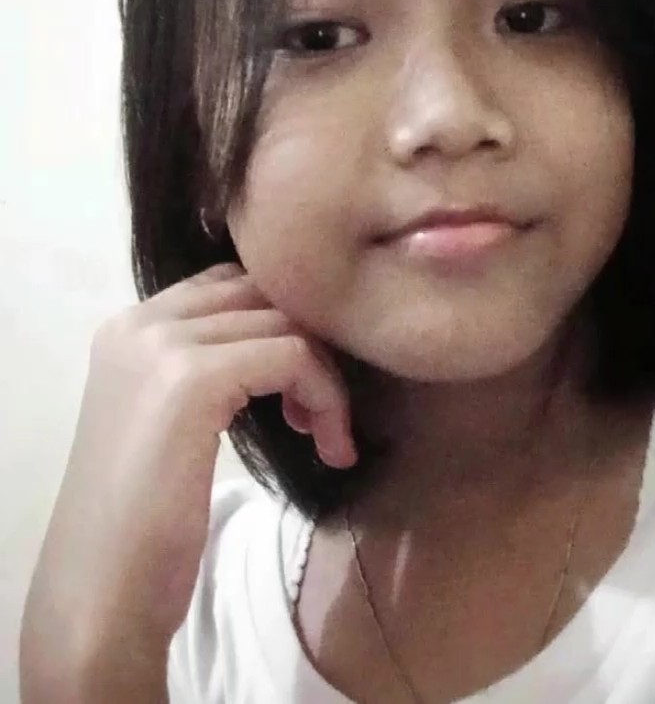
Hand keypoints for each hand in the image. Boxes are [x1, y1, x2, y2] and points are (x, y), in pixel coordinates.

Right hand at [20, 264, 355, 700]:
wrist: (103, 596)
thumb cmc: (144, 523)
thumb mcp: (172, 421)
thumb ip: (210, 365)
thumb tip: (288, 331)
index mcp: (129, 327)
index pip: (233, 283)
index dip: (284, 325)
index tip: (302, 391)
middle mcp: (140, 322)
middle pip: (263, 293)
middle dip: (310, 345)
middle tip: (321, 417)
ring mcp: (161, 346)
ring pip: (285, 322)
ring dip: (326, 378)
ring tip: (326, 438)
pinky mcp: (192, 379)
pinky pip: (293, 356)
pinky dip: (326, 397)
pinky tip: (327, 447)